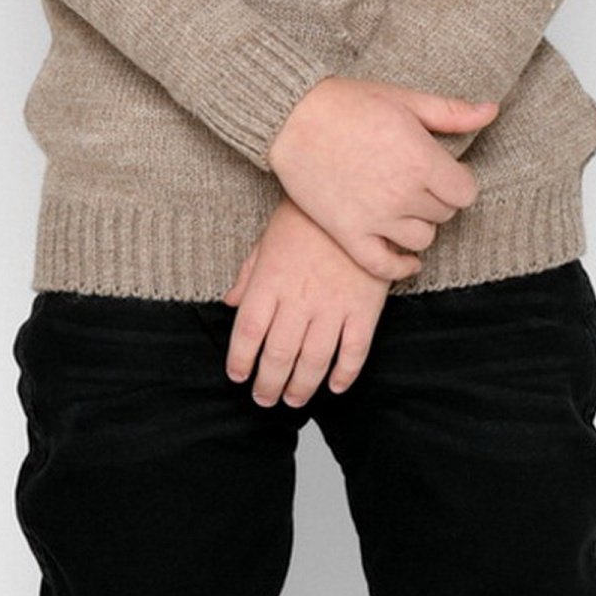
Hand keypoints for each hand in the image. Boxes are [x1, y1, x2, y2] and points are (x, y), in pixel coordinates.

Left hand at [224, 199, 392, 407]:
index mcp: (270, 282)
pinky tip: (336, 386)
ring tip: (294, 400)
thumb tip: (230, 302)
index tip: (238, 376)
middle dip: (269, 384)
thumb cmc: (308, 215)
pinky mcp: (365, 308)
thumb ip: (249, 275)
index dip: (241, 361)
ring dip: (301, 387)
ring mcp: (333, 306)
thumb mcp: (268, 239)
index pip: (247, 333)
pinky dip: (345, 374)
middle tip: (265, 399)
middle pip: (278, 355)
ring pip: (313, 361)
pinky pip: (354, 351)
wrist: (357, 194)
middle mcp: (299, 299)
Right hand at [266, 76, 496, 277]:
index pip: (465, 192)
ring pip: (421, 240)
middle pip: (444, 214)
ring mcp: (374, 217)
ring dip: (418, 226)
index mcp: (422, 160)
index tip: (442, 172)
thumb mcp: (405, 99)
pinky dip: (400, 268)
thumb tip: (492, 111)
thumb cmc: (349, 103)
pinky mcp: (348, 232)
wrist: (292, 116)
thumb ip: (452, 112)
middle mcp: (403, 194)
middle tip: (416, 182)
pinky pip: (384, 266)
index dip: (457, 182)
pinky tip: (406, 259)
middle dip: (436, 199)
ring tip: (404, 207)